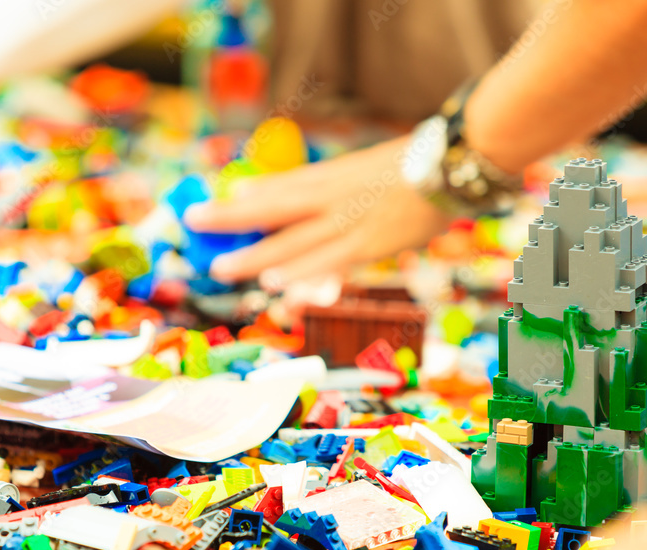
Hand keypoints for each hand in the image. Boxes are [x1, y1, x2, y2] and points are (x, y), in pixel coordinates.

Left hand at [183, 137, 452, 290]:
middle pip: (272, 207)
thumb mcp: (363, 169)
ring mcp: (348, 222)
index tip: (211, 201)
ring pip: (293, 241)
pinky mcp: (368, 245)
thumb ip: (330, 187)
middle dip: (230, 216)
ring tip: (223, 266)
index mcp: (329, 177)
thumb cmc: (411, 168)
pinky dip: (302, 273)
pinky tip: (277, 284)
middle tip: (194, 222)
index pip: (276, 186)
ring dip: (256, 256)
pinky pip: (328, 262)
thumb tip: (301, 198)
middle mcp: (331, 197)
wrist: (451, 167)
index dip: (241, 196)